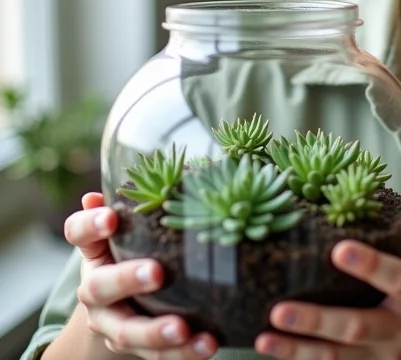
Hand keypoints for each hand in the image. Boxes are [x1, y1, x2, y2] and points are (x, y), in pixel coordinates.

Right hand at [64, 192, 218, 358]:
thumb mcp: (139, 225)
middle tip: (158, 273)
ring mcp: (113, 322)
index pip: (79, 233)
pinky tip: (209, 345)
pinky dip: (183, 354)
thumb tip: (148, 172)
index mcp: (96, 251)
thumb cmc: (141, 248)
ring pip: (127, 331)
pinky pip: (157, 356)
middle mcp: (96, 289)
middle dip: (128, 280)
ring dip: (157, 332)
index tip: (112, 216)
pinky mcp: (137, 348)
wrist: (125, 306)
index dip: (90, 224)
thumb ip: (142, 203)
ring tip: (186, 330)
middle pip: (100, 287)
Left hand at [256, 216, 400, 358]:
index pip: (398, 279)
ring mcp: (381, 357)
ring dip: (298, 350)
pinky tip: (273, 350)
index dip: (370, 265)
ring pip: (337, 357)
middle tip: (280, 310)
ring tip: (264, 337)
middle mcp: (399, 330)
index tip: (340, 248)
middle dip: (317, 322)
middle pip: (356, 327)